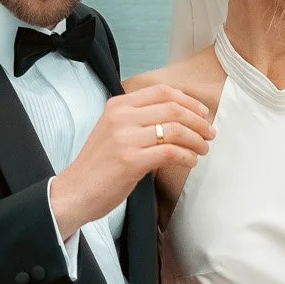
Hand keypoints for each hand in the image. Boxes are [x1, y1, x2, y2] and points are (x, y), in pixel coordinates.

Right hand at [51, 84, 213, 237]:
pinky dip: (187, 156)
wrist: (74, 192)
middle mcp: (121, 117)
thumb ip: (139, 120)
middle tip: (210, 133)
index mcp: (118, 106)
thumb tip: (178, 119)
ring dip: (196, 139)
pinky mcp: (130, 160)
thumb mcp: (113, 131)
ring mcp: (125, 138)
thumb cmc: (98, 165)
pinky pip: (170, 152)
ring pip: (175, 129)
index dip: (188, 100)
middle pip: (173, 108)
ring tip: (203, 149)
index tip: (202, 112)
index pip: (161, 91)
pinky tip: (191, 161)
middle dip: (198, 121)